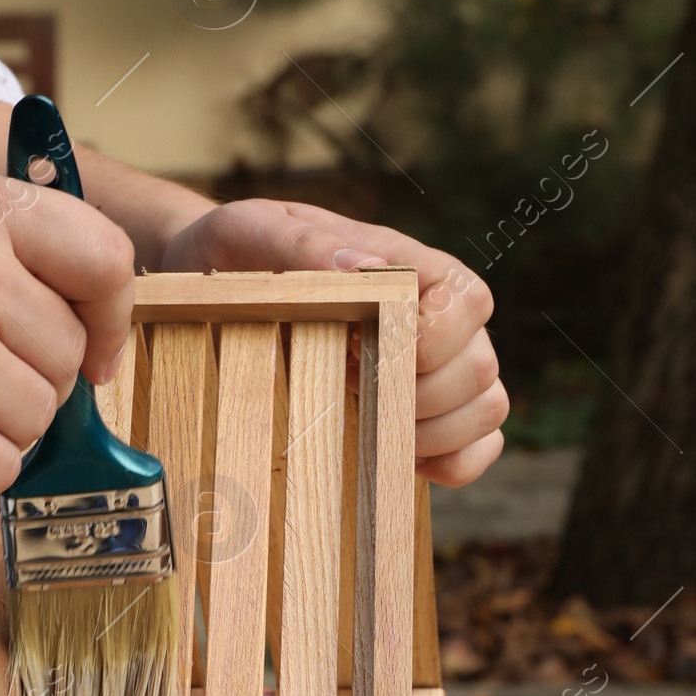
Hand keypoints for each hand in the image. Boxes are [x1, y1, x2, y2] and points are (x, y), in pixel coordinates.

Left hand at [159, 200, 505, 487]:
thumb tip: (357, 267)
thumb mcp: (249, 233)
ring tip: (368, 423)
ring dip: (436, 434)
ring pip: (488, 408)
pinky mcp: (426, 418)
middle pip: (480, 366)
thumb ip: (302, 245)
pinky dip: (453, 462)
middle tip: (352, 393)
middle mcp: (436, 319)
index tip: (363, 355)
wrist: (207, 285)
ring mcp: (438, 370)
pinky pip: (478, 449)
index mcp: (410, 268)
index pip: (467, 302)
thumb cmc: (235, 255)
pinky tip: (399, 459)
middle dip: (423, 397)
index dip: (432, 340)